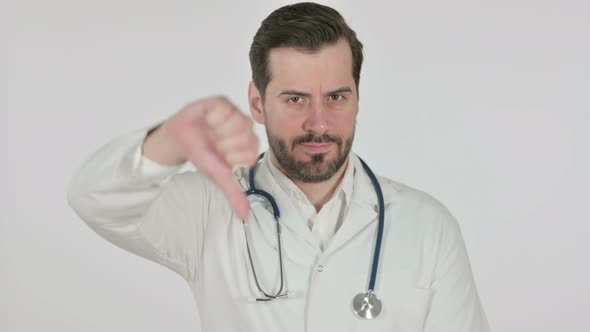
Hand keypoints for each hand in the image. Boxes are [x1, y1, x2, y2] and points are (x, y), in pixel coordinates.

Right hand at [146, 96, 258, 218]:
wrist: (178, 138)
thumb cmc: (200, 153)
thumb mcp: (217, 175)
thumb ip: (233, 193)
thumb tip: (244, 216)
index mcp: (248, 146)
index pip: (251, 154)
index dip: (232, 157)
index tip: (221, 156)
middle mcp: (245, 129)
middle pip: (246, 137)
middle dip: (224, 144)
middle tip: (214, 143)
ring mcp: (235, 114)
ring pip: (238, 122)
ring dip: (218, 131)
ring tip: (210, 131)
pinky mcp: (223, 102)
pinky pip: (225, 109)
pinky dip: (213, 117)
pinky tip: (208, 120)